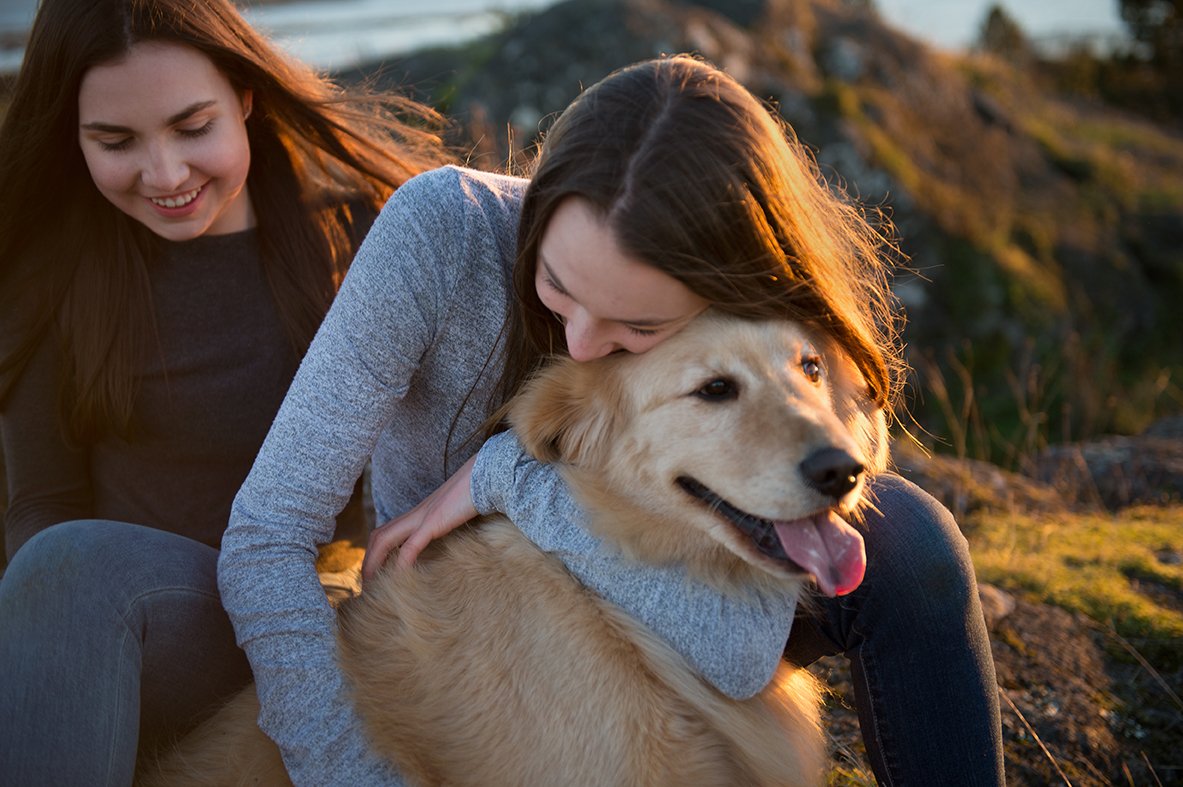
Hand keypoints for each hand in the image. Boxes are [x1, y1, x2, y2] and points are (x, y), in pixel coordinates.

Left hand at [362, 454, 478, 579]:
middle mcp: (416, 514)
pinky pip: (411, 546)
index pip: (388, 531)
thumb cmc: (476, 493)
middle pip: (379, 535)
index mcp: (420, 512)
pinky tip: (398, 579)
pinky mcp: (434, 522)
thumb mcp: (458, 512)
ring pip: (385, 539)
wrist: (486, 474)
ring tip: (372, 584)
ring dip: (375, 562)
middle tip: (366, 583)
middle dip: (368, 560)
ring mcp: (423, 517)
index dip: (376, 551)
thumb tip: (450, 537)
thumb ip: (449, 524)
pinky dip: (401, 563)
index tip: (376, 571)